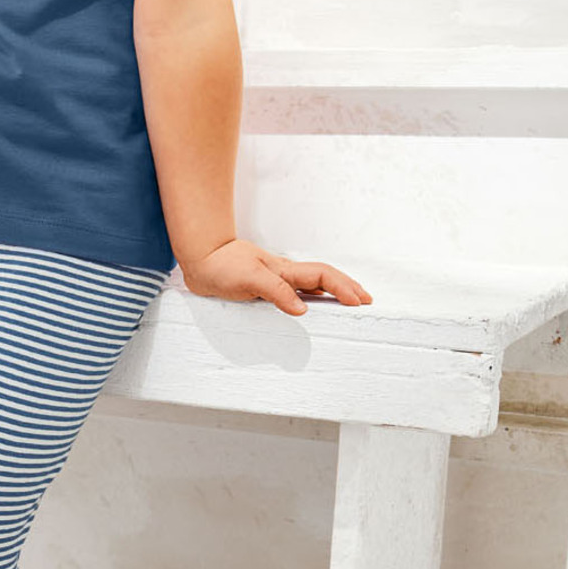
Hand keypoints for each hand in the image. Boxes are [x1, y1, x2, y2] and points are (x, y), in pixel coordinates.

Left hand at [179, 238, 371, 315]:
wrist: (200, 259)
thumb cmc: (221, 266)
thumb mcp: (249, 280)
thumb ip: (276, 292)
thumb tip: (302, 309)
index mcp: (285, 271)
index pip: (323, 276)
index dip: (343, 288)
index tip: (360, 301)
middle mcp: (284, 274)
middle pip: (325, 278)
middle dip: (347, 288)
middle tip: (367, 302)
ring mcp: (276, 279)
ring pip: (312, 284)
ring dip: (333, 292)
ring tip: (348, 303)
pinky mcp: (264, 287)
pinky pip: (296, 291)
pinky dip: (311, 297)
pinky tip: (312, 305)